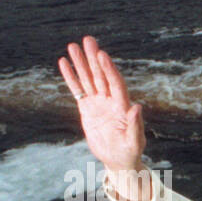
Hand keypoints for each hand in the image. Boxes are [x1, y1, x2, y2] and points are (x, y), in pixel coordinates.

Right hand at [58, 35, 145, 173]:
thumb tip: (137, 107)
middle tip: (88, 40)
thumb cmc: (130, 153)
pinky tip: (64, 63)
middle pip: (101, 76)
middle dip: (94, 58)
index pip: (115, 83)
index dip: (109, 69)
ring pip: (88, 79)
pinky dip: (71, 77)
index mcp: (122, 106)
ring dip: (81, 63)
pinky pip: (78, 89)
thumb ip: (135, 125)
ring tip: (72, 46)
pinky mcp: (87, 108)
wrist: (118, 160)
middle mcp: (110, 100)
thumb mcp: (134, 142)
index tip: (102, 54)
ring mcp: (98, 103)